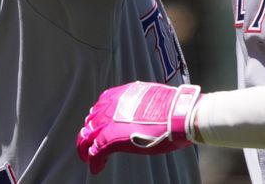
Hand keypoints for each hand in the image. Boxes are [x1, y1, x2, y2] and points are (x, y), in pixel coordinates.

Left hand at [77, 82, 200, 173]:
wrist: (178, 114)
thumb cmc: (173, 107)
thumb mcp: (151, 97)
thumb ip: (140, 103)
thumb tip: (144, 110)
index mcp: (120, 95)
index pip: (100, 107)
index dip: (98, 120)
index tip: (100, 128)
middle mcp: (110, 106)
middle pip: (90, 122)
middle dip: (88, 135)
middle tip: (89, 145)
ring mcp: (109, 123)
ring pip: (87, 138)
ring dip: (86, 148)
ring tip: (87, 158)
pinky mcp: (111, 139)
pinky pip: (96, 153)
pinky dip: (94, 162)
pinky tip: (97, 168)